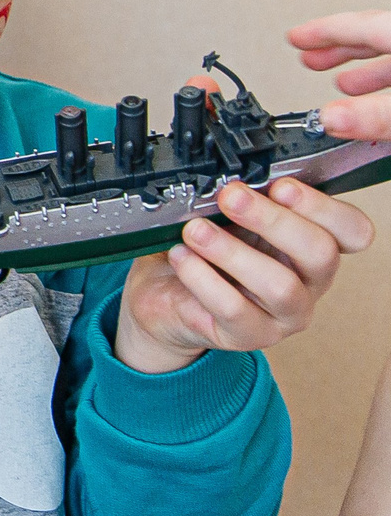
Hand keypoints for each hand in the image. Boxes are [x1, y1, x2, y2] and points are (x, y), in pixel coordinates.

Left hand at [115, 176, 374, 372]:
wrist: (163, 297)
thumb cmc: (202, 252)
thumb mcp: (224, 219)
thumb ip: (239, 202)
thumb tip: (232, 179)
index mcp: (310, 244)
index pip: (351, 231)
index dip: (325, 207)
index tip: (282, 185)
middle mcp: (307, 281)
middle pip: (321, 253)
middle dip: (273, 219)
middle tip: (230, 197)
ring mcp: (283, 314)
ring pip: (280, 286)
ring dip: (233, 252)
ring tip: (196, 231)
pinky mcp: (249, 336)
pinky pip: (233, 309)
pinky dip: (202, 277)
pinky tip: (181, 256)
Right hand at [291, 11, 390, 140]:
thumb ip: (375, 113)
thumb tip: (330, 118)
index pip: (361, 25)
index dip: (324, 31)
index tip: (295, 37)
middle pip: (375, 35)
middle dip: (336, 49)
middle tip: (307, 57)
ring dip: (363, 68)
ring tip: (341, 84)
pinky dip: (385, 80)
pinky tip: (378, 97)